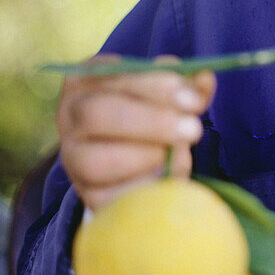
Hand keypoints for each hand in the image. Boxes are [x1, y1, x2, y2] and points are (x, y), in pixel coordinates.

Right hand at [56, 55, 216, 210]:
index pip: (114, 77)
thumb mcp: (167, 93)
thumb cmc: (149, 113)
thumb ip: (187, 86)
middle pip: (98, 114)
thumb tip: (204, 80)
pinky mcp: (87, 195)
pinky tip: (166, 176)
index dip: (156, 88)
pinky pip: (111, 197)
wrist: (133, 160)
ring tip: (178, 154)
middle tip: (194, 130)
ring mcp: (73, 158)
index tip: (194, 100)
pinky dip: (145, 187)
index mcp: (86, 80)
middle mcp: (70, 116)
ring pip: (95, 160)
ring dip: (146, 157)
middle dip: (152, 122)